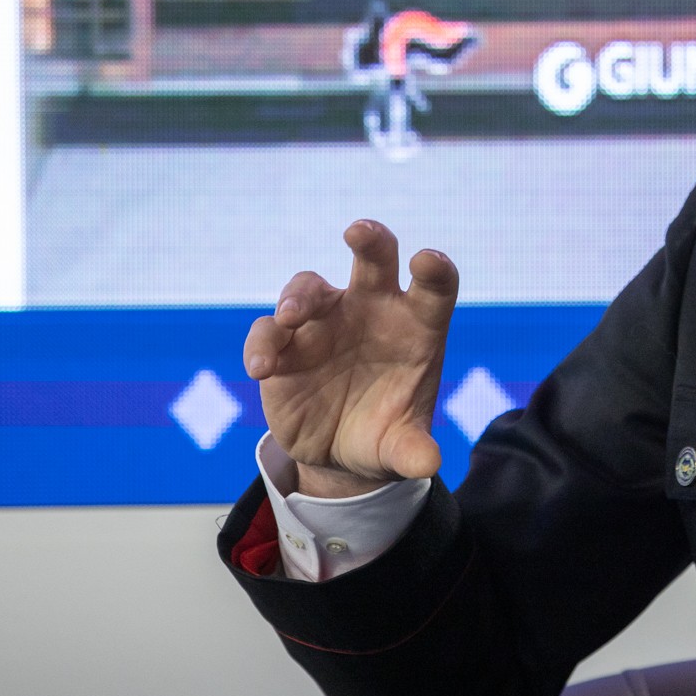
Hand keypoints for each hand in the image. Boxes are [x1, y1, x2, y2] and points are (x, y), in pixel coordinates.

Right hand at [244, 221, 458, 497]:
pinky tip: (261, 368)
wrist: (340, 454)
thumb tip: (428, 463)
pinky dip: (262, 344)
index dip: (434, 270)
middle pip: (373, 259)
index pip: (433, 286)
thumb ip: (413, 452)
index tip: (427, 261)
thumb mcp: (400, 448)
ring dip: (298, 296)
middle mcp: (370, 310)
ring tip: (291, 316)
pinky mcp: (284, 345)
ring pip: (309, 288)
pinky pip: (267, 333)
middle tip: (358, 231)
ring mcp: (324, 322)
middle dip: (369, 240)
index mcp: (414, 325)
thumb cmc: (385, 433)